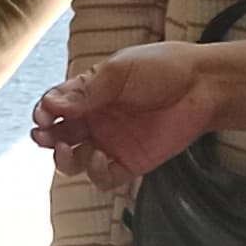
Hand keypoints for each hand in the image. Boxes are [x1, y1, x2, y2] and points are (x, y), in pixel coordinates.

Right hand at [34, 44, 215, 187]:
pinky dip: (95, 172)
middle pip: (59, 136)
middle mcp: (96, 120)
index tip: (42, 114)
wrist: (203, 85)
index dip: (44, 112)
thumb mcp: (119, 72)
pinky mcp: (130, 162)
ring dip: (64, 160)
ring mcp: (112, 142)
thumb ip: (86, 91)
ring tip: (66, 150)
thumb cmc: (162, 69)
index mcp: (89, 94)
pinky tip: (100, 157)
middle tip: (43, 136)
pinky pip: (103, 177)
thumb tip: (52, 104)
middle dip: (46, 139)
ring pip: (75, 162)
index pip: (55, 107)